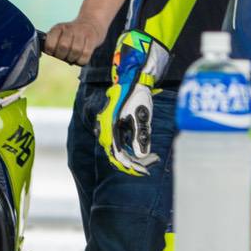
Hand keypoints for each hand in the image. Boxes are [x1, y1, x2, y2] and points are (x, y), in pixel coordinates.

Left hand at [45, 13, 104, 65]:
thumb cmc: (71, 34)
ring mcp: (82, 33)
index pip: (50, 42)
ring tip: (71, 57)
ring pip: (76, 50)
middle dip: (62, 56)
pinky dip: (81, 60)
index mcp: (58, 28)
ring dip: (72, 58)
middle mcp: (70, 29)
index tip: (53, 53)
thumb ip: (50, 42)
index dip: (50, 51)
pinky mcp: (92, 39)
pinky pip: (86, 54)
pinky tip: (80, 58)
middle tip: (63, 57)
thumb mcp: (59, 33)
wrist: (91, 24)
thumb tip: (41, 54)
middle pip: (63, 46)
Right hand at [96, 31, 169, 176]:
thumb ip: (141, 137)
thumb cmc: (137, 97)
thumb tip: (142, 156)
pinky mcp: (112, 126)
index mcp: (109, 128)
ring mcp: (107, 128)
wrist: (133, 80)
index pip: (117, 154)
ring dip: (130, 158)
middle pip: (115, 155)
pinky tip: (140, 151)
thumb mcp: (142, 117)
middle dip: (131, 164)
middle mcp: (104, 130)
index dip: (131, 166)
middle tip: (146, 169)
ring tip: (146, 162)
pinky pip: (118, 142)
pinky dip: (128, 149)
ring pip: (116, 149)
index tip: (143, 171)